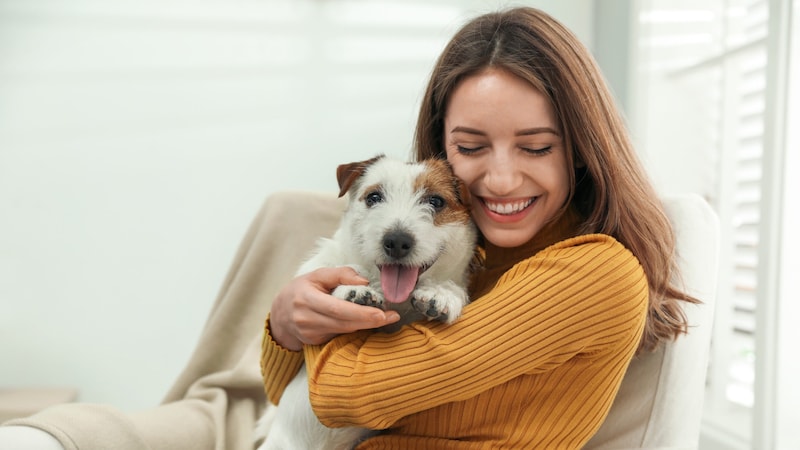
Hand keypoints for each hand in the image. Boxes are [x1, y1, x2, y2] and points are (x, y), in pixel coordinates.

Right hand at [269, 267, 400, 350]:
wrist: (280, 314)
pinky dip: (353, 328)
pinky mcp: (314, 342)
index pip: (337, 309)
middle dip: (370, 321)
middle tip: (391, 317)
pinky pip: (339, 335)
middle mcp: (306, 319)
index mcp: (306, 299)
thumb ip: (340, 274)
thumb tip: (364, 281)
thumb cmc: (301, 290)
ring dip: (365, 325)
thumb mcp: (317, 275)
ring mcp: (310, 333)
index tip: (381, 313)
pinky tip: (364, 322)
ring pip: (343, 331)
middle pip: (344, 323)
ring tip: (384, 317)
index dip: (361, 313)